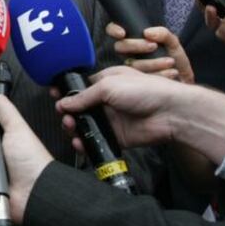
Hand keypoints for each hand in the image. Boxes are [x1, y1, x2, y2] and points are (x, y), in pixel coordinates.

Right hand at [56, 67, 224, 164]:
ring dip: (74, 127)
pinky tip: (79, 143)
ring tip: (71, 128)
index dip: (67, 93)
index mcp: (105, 82)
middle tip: (65, 117)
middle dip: (68, 113)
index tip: (54, 97)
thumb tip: (62, 103)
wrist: (170, 112)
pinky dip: (85, 143)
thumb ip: (84, 96)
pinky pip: (96, 141)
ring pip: (86, 126)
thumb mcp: (109, 85)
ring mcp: (112, 120)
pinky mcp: (117, 137)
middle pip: (80, 109)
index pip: (81, 89)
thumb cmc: (143, 90)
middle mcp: (107, 101)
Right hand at [106, 22, 194, 83]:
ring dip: (151, 62)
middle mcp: (126, 54)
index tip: (123, 33)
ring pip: (130, 64)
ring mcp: (128, 69)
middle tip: (153, 46)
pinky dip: (158, 74)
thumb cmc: (175, 60)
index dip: (114, 30)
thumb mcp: (173, 43)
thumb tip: (147, 33)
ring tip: (170, 62)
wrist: (183, 81)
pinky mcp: (135, 83)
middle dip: (135, 45)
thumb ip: (163, 34)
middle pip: (118, 46)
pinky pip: (138, 78)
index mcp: (132, 40)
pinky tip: (171, 72)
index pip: (112, 30)